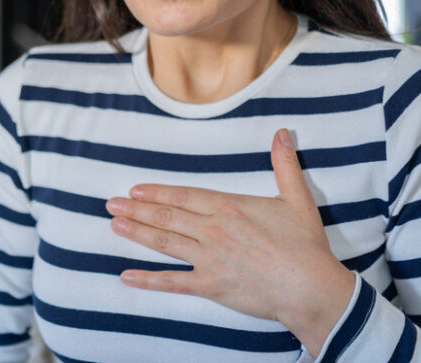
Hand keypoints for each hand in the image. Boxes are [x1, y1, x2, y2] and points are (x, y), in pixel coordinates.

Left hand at [105, 128, 355, 356]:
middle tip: (111, 204)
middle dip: (137, 210)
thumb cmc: (304, 244)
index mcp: (229, 208)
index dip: (158, 193)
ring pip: (165, 244)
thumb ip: (285, 164)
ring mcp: (208, 259)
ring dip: (137, 234)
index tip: (136, 190)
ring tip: (115, 226)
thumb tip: (281, 134)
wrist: (309, 286)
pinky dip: (148, 280)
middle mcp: (213, 231)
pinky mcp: (211, 286)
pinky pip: (173, 283)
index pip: (184, 196)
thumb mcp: (297, 198)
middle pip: (167, 217)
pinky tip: (127, 276)